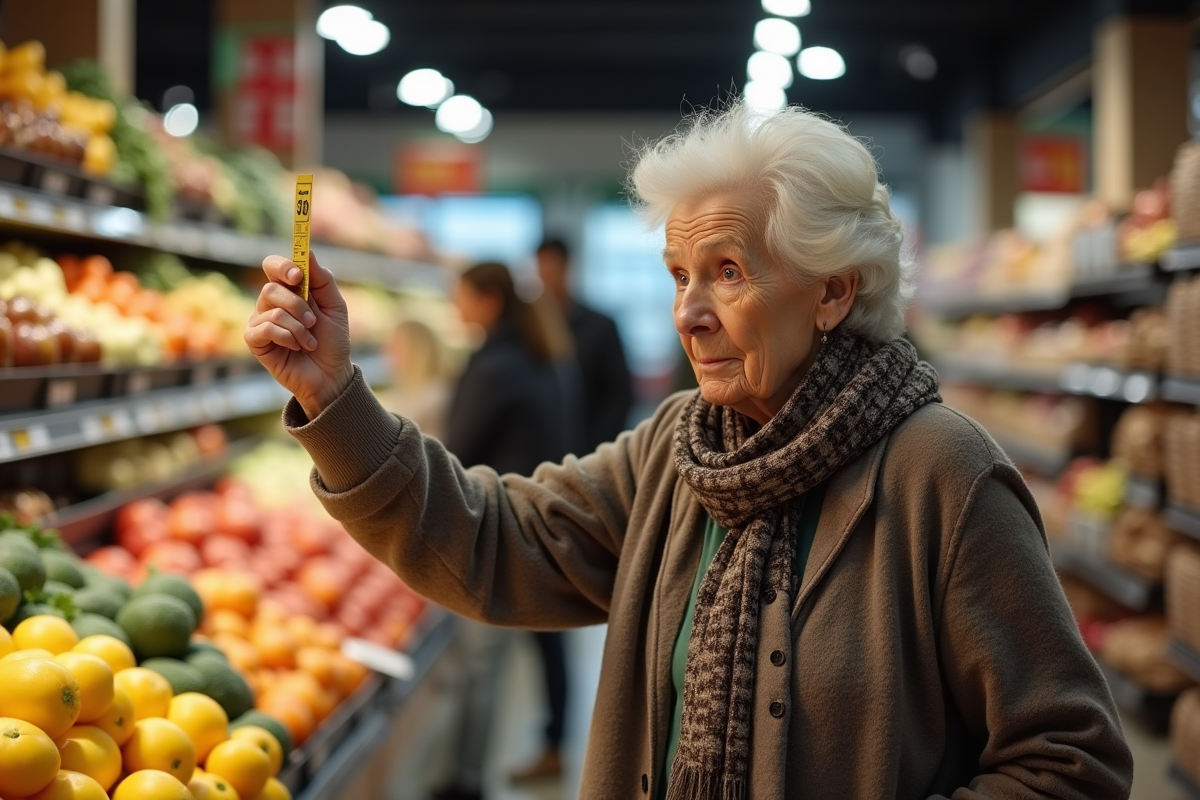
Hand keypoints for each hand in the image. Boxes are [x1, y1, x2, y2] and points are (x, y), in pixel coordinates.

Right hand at [245, 252, 353, 418]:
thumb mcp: (335, 307)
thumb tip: (307, 251)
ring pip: (271, 309)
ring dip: (298, 327)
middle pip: (271, 287)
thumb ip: (323, 280)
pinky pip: (264, 328)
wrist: (331, 374)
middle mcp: (271, 303)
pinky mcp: (255, 341)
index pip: (273, 266)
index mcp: (290, 290)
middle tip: (312, 321)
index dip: (282, 266)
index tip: (298, 276)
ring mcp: (261, 321)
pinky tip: (296, 347)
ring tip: (309, 341)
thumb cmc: (333, 341)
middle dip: (297, 304)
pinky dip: (286, 337)